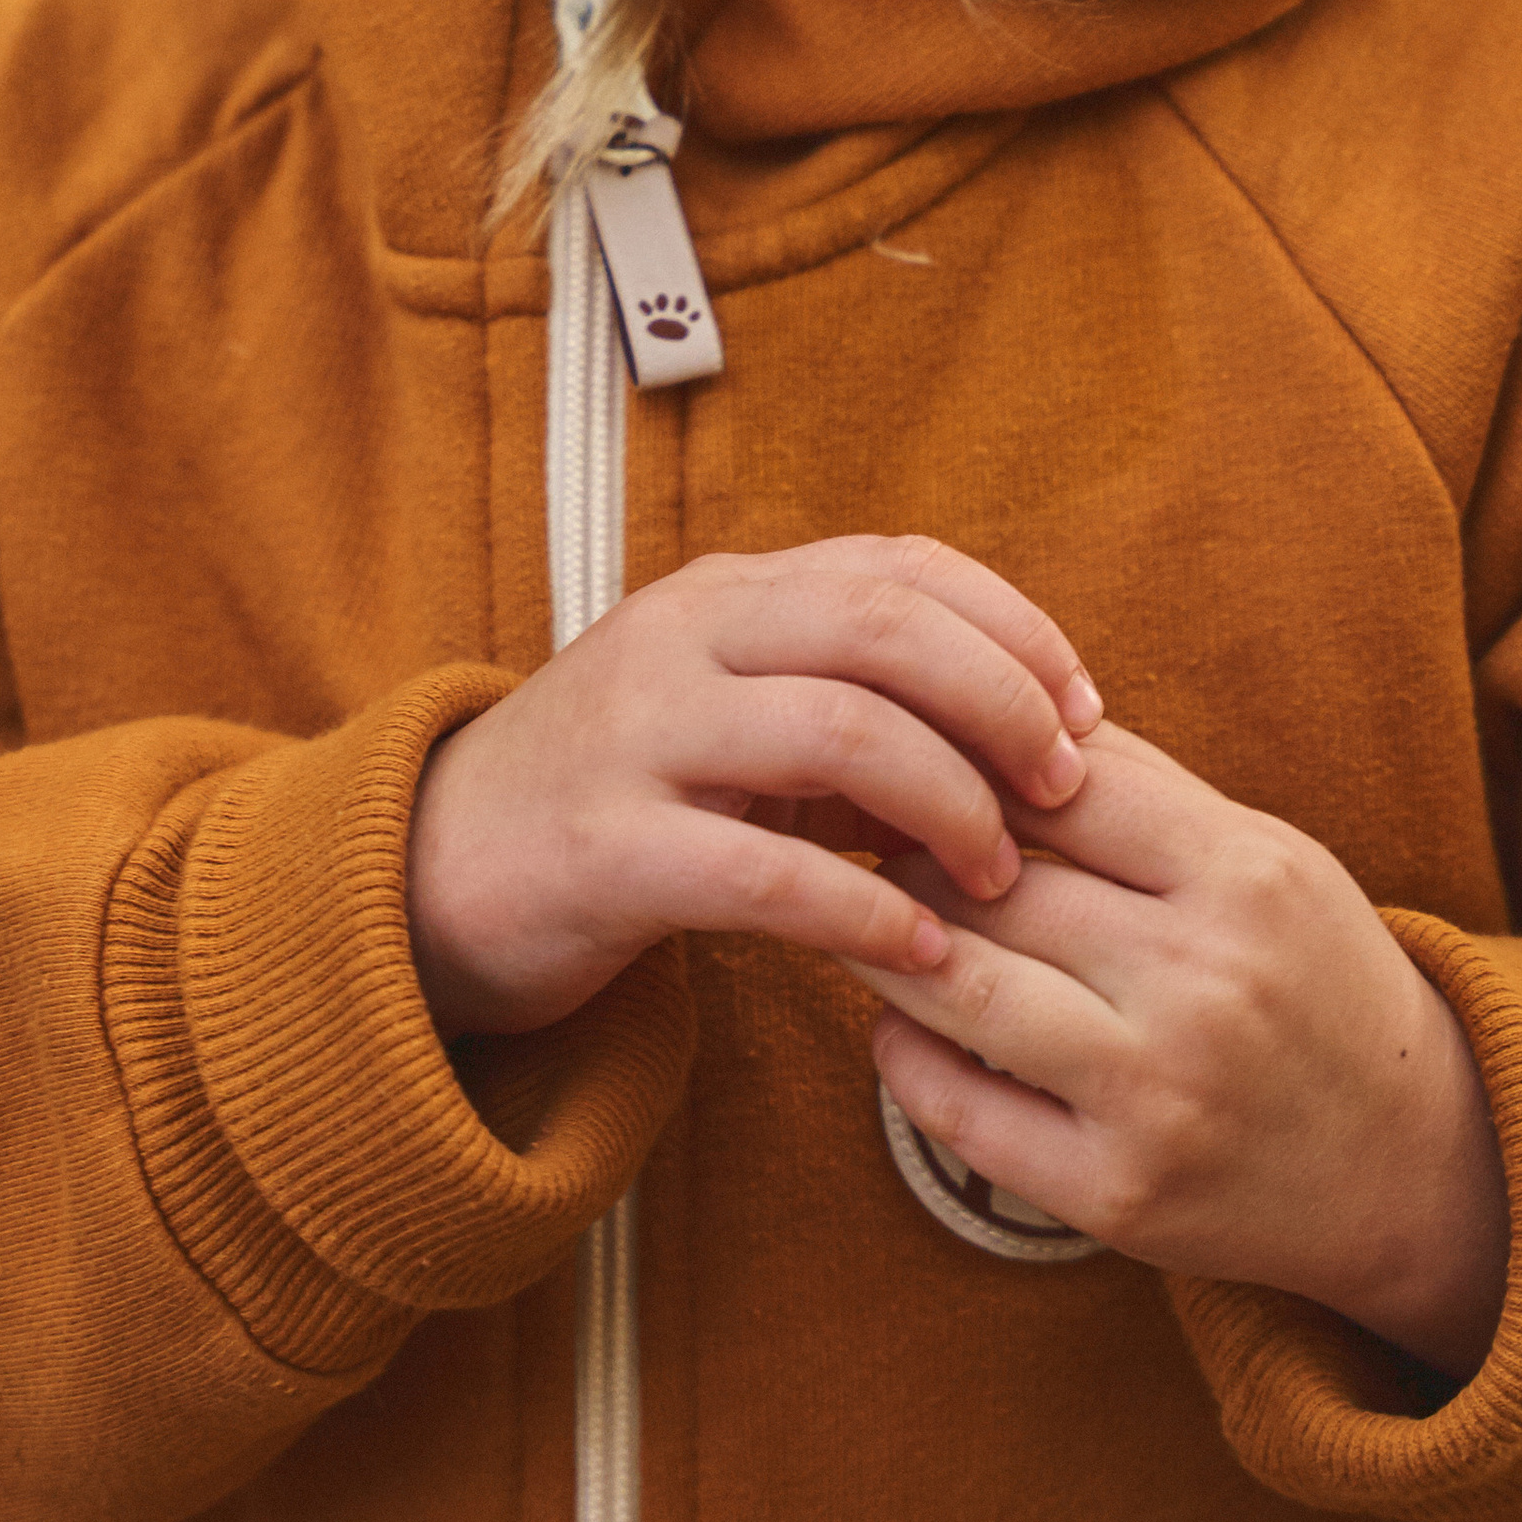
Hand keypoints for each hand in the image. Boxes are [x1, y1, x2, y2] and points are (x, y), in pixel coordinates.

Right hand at [407, 536, 1103, 1038]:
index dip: (1012, 628)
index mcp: (729, 593)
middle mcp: (684, 639)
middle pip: (884, 628)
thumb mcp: (734, 713)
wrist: (435, 874)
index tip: (1086, 706)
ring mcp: (639, 737)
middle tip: (1063, 788)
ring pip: (839, 731)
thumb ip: (852, 699)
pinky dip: (863, 913)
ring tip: (995, 876)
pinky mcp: (607, 850)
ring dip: (949, 806)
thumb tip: (1021, 726)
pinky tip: (921, 955)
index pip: (900, 565)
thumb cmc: (624, 796)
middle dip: (1002, 703)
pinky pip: (765, 873)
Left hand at [853, 726, 1509, 1379]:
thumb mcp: (1266, 856)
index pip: (1057, 785)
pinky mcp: (1117, 1194)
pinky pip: (958, 1109)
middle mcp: (1204, 983)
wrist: (1412, 1163)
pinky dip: (904, 1056)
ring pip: (956, 986)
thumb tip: (997, 713)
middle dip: (912, 858)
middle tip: (871, 845)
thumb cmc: (1315, 980)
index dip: (970, 768)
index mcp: (1246, 876)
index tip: (922, 769)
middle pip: (992, 886)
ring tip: (871, 921)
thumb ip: (1139, 785)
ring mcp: (1158, 1095)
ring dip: (887, 946)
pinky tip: (904, 1026)